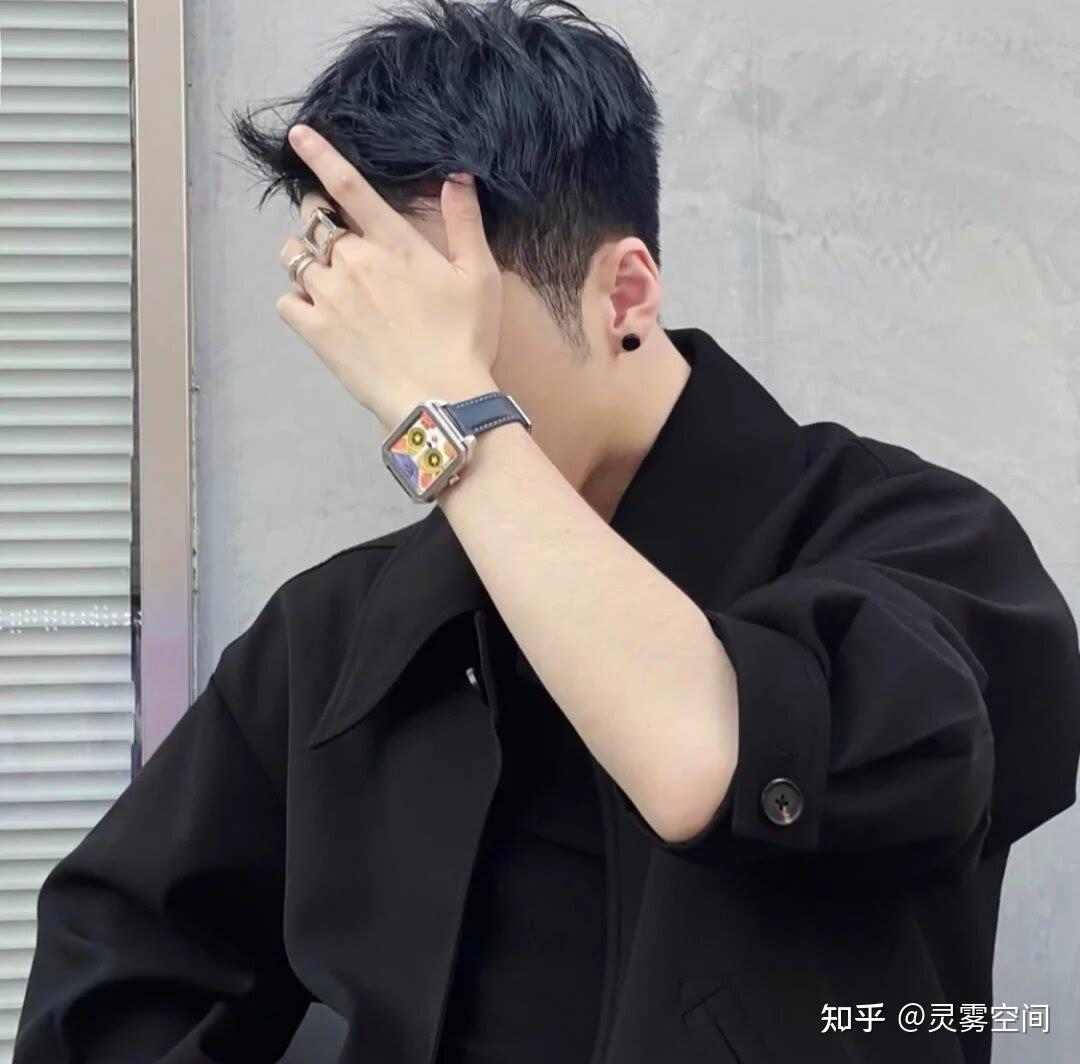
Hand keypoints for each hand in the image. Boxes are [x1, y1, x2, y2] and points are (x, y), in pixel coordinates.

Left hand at [276, 124, 501, 431]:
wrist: (439, 398)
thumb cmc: (465, 339)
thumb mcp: (480, 277)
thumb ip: (465, 224)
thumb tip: (458, 177)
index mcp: (394, 243)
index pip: (349, 187)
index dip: (320, 155)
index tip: (299, 135)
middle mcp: (354, 260)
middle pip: (315, 220)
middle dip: (318, 218)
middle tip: (335, 236)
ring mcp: (330, 296)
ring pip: (294, 257)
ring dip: (305, 258)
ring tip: (325, 276)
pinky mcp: (315, 331)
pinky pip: (286, 301)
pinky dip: (295, 299)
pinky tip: (315, 310)